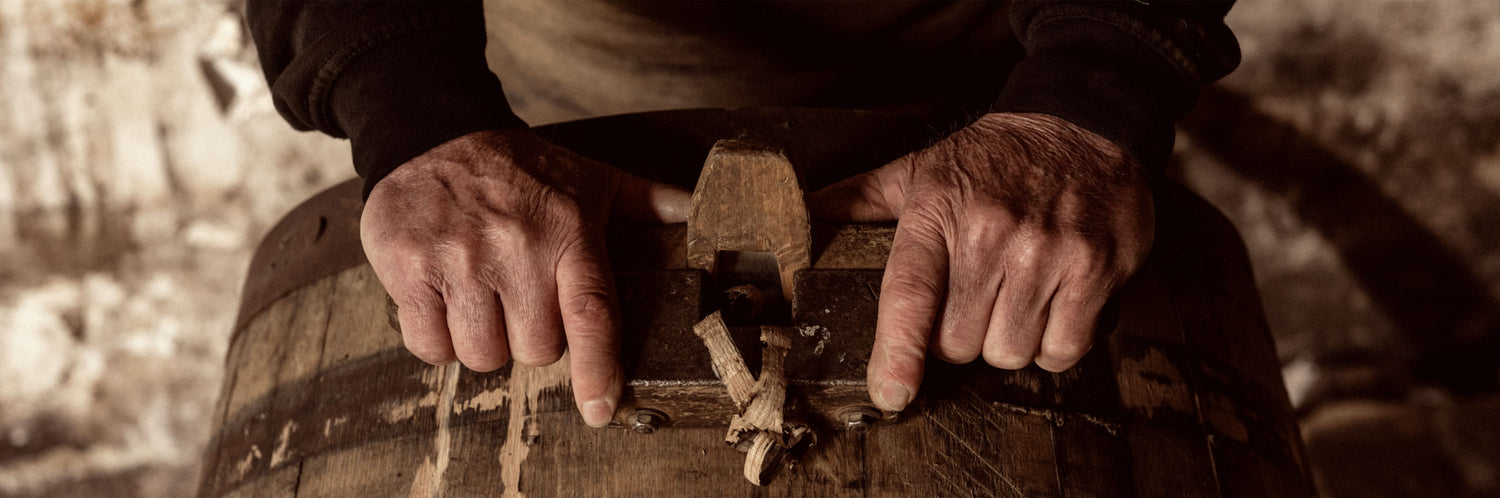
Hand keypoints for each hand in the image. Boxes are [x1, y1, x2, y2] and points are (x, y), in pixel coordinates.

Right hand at [361, 129, 689, 426]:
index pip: (591, 314)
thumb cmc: (521, 171)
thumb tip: (694, 211)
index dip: (599, 370)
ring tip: (481, 298)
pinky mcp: (411, 270)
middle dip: (530, 337)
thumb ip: (645, 200)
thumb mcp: (589, 178)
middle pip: (535, 349)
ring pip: (482, 355)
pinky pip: (429, 345)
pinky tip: (443, 301)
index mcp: (568, 235)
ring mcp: (461, 262)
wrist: (435, 134)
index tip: (600, 409)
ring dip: (482, 341)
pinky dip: (436, 337)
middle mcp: (517, 250)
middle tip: (519, 299)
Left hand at [807, 113, 1153, 411]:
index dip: (898, 353)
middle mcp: (991, 234)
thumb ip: (862, 198)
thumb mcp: (921, 168)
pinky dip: (1057, 343)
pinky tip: (1054, 305)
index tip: (891, 393)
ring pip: (1009, 352)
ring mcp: (1046, 253)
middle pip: (958, 343)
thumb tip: (805, 213)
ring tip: (1016, 295)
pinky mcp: (1095, 270)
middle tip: (976, 297)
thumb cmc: (995, 158)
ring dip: (1010, 340)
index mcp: (937, 212)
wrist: (1085, 121)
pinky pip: (1063, 349)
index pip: (909, 295)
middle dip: (961, 335)